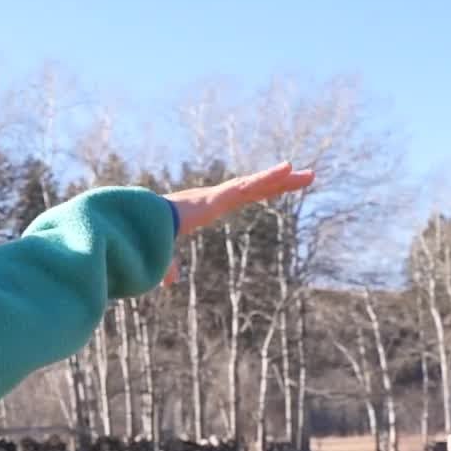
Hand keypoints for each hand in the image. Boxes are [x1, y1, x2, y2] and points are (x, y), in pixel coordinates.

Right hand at [161, 161, 314, 286]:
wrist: (139, 225)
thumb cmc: (149, 234)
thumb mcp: (165, 252)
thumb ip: (171, 265)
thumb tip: (168, 283)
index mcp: (208, 206)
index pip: (240, 197)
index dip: (259, 192)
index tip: (275, 189)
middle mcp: (216, 197)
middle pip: (256, 188)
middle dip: (281, 183)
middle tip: (304, 177)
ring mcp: (218, 194)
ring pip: (258, 185)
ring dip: (285, 180)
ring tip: (310, 176)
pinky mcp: (218, 195)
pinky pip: (249, 185)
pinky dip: (268, 177)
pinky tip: (288, 168)